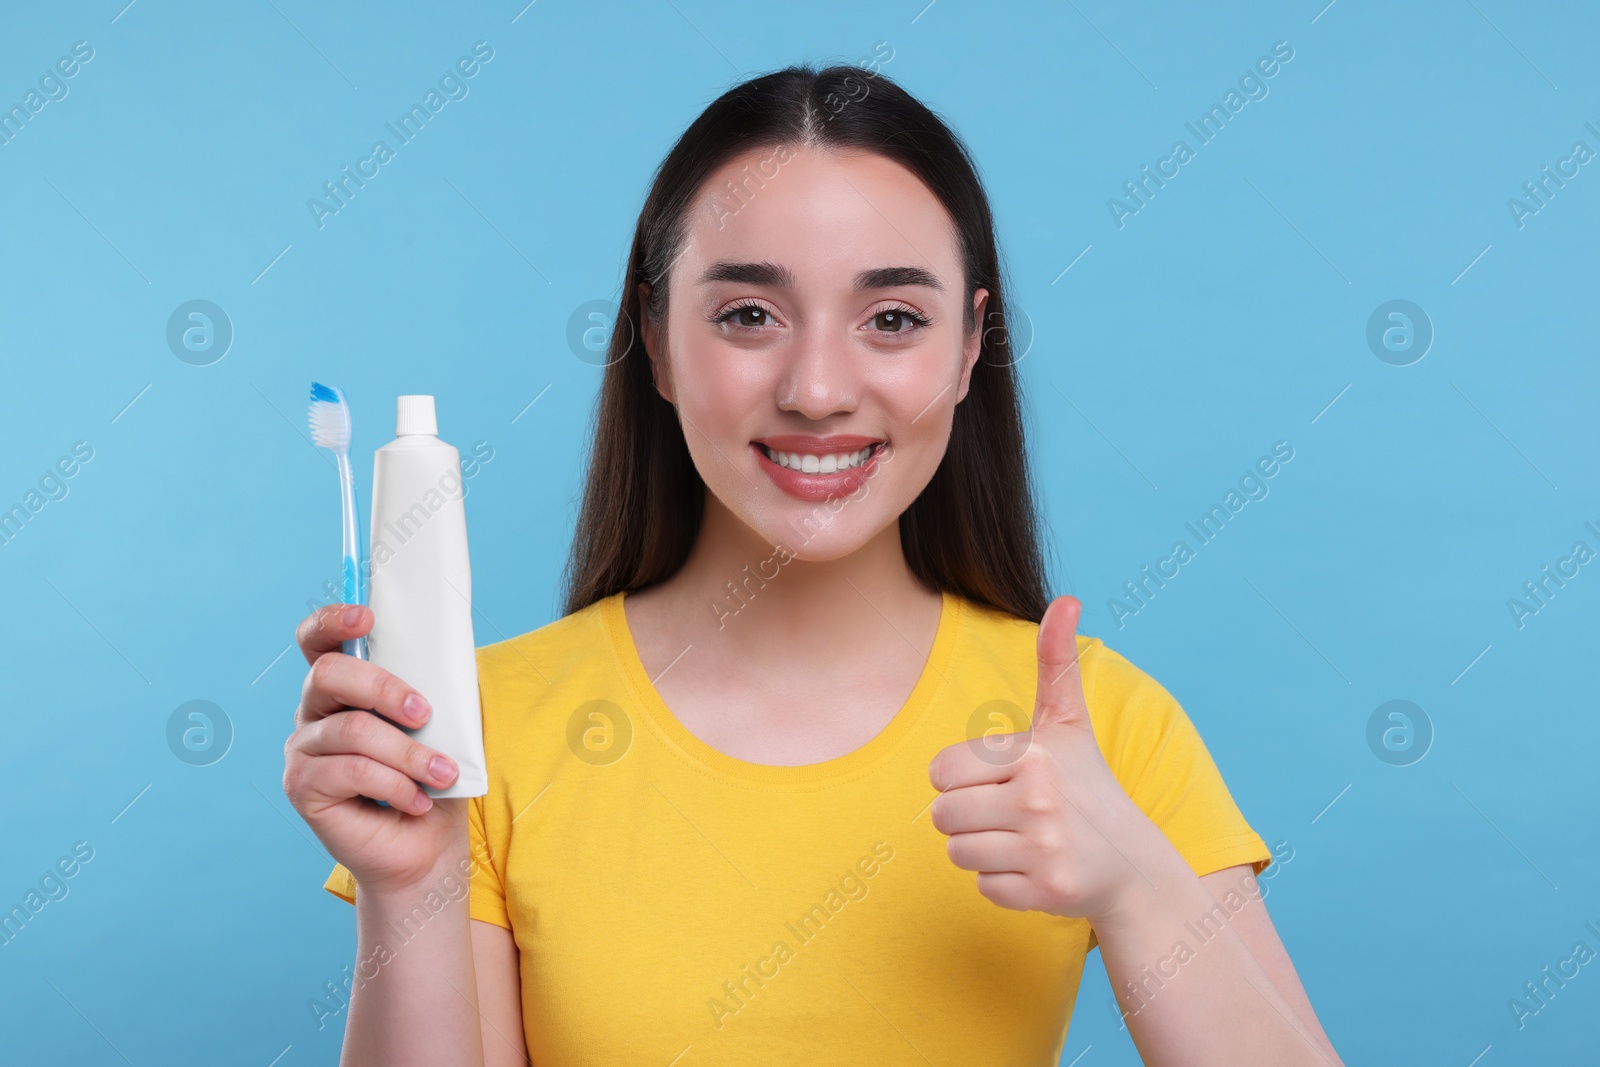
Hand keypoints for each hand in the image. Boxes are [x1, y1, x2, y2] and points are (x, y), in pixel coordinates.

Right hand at [282, 604, 466, 897]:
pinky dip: (394, 785)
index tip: (366, 617)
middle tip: (425, 715)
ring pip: (351, 730)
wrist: (425, 847)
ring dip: (407, 753)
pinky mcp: (302, 788)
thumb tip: (450, 654)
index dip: (332, 622)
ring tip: (442, 774)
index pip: (317, 641)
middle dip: (384, 689)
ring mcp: (301, 751)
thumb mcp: (441, 725)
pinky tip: (416, 801)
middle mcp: (312, 714)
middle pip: (328, 675)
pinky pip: (349, 772)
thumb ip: (433, 687)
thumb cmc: (432, 779)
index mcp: (342, 689)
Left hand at [927, 595, 1166, 924]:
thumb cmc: (1085, 784)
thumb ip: (1057, 661)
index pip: (940, 771)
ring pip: (957, 853)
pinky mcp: (1047, 891)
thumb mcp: (1068, 722)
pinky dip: (1002, 884)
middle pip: (942, 816)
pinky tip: (1035, 869)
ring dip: (982, 851)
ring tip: (1022, 840)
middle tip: (1009, 814)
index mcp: (1033, 753)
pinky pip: (982, 888)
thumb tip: (1066, 599)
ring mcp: (1045, 848)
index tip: (1000, 779)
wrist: (1133, 863)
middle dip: (968, 817)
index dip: (962, 778)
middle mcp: (1038, 799)